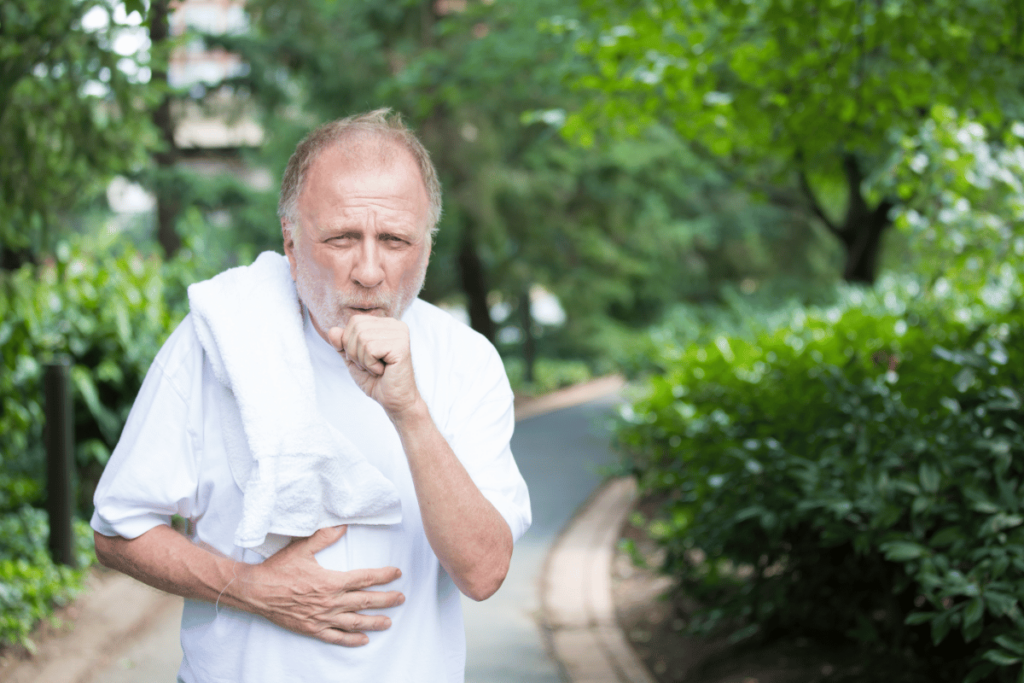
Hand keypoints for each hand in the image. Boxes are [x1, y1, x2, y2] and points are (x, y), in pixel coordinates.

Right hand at [237, 526, 404, 645]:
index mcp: (330, 581)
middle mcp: (329, 602)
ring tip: (389, 622)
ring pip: (355, 622)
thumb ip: (325, 536)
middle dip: (386, 600)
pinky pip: (336, 637)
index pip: (364, 578)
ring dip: (374, 622)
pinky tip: (363, 639)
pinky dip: (351, 640)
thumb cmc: (278, 569)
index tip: (396, 573)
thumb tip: (343, 524)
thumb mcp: (302, 548)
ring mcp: (321, 618)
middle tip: (401, 598)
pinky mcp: (312, 629)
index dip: (383, 576)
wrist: (255, 591)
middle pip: (365, 601)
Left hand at [328, 315, 421, 417]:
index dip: (350, 343)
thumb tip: (332, 331)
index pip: (355, 321)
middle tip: (370, 366)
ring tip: (377, 368)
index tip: (365, 359)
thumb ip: (342, 344)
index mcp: (385, 324)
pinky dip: (371, 365)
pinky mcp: (401, 346)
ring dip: (364, 360)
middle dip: (355, 352)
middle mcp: (395, 324)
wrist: (394, 400)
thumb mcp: (353, 359)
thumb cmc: (376, 380)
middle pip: (357, 328)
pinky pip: (370, 349)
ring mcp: (400, 334)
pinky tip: (383, 371)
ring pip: (362, 338)